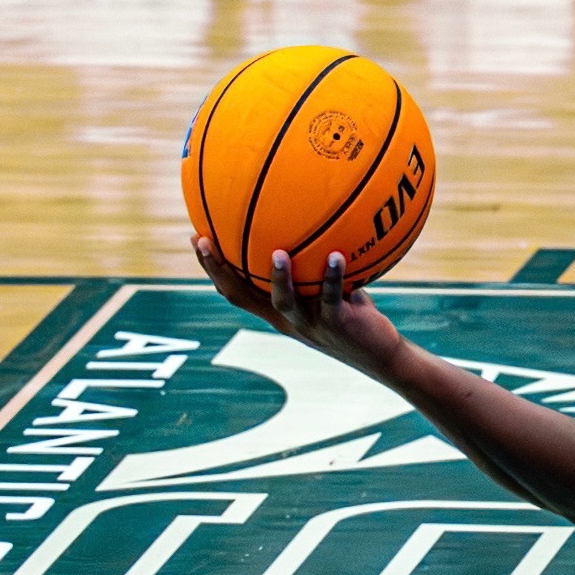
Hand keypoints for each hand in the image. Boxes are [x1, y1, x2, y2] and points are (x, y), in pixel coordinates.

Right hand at [192, 236, 404, 380]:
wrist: (378, 354)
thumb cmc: (352, 316)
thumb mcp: (327, 291)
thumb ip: (312, 268)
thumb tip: (309, 221)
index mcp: (277, 312)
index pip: (235, 290)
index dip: (212, 268)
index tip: (195, 239)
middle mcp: (286, 319)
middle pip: (242, 296)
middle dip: (220, 270)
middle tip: (205, 241)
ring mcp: (309, 324)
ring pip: (284, 302)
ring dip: (280, 277)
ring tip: (278, 252)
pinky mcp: (336, 324)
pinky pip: (331, 297)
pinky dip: (332, 276)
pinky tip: (336, 256)